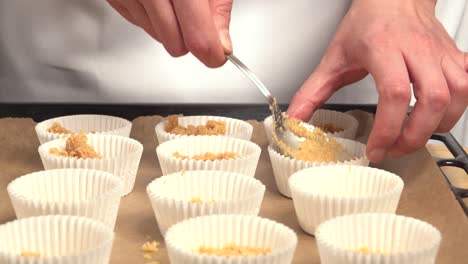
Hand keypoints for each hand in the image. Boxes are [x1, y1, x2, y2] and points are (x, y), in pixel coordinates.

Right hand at [107, 0, 232, 66]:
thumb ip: (217, 9)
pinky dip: (152, 16)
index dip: (210, 52)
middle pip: (175, 44)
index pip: (197, 36)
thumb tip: (222, 44)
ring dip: (170, 26)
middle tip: (197, 17)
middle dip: (190, 37)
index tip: (217, 56)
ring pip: (157, 38)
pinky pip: (140, 24)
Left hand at [287, 0, 467, 161]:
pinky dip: (458, 106)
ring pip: (457, 93)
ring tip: (415, 136)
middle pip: (431, 99)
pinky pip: (467, 84)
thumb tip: (296, 118)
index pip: (394, 94)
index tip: (376, 149)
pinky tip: (440, 115)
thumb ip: (313, 91)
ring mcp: (439, 53)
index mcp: (384, 49)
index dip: (388, 128)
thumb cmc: (366, 24)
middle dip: (416, 135)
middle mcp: (416, 50)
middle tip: (396, 149)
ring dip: (439, 124)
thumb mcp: (333, 58)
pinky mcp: (453, 56)